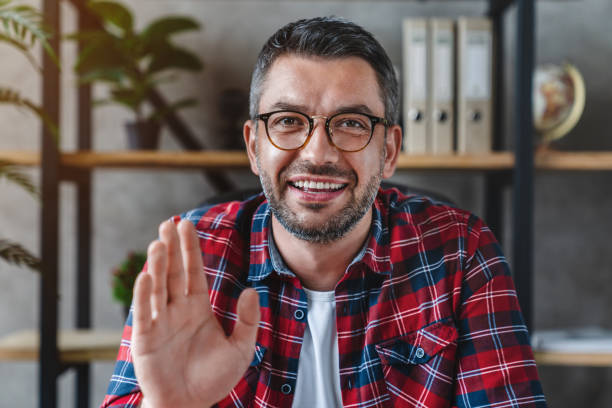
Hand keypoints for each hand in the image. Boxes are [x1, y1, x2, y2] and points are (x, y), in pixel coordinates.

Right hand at [132, 219, 259, 407]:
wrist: (190, 405)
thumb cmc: (213, 379)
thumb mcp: (241, 349)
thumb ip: (248, 320)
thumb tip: (250, 290)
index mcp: (198, 308)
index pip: (193, 271)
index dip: (190, 248)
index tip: (187, 224)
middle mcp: (177, 310)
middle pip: (173, 272)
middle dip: (172, 248)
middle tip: (170, 223)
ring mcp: (160, 322)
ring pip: (158, 287)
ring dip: (157, 265)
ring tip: (160, 242)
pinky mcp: (146, 339)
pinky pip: (145, 312)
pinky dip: (144, 294)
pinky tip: (146, 275)